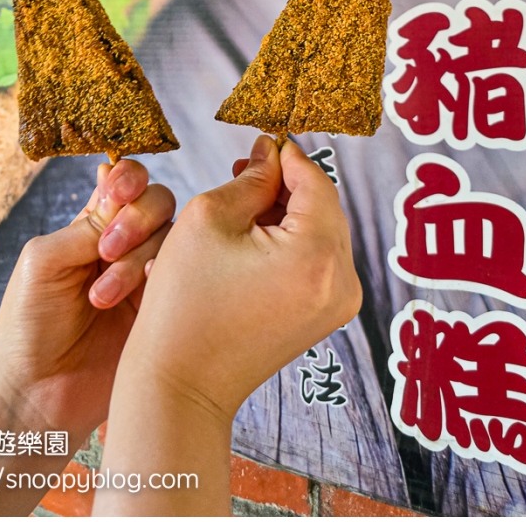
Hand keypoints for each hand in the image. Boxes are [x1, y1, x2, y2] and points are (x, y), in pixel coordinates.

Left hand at [0, 159, 173, 444]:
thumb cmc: (28, 328)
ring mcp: (150, 277)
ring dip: (137, 261)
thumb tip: (122, 187)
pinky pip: (186, 275)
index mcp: (91, 229)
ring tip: (102, 299)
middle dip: (138, 219)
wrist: (39, 395)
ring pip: (174, 239)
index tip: (117, 193)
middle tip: (106, 252)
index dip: (129, 179)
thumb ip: (87, 224)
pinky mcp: (167, 306)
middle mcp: (126, 247)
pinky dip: (165, 277)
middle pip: (159, 203)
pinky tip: (138, 300)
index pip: (125, 184)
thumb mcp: (44, 261)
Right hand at [111, 135, 360, 419]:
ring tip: (246, 205)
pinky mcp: (329, 316)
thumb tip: (274, 154)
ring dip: (292, 213)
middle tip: (248, 170)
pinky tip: (258, 239)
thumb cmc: (184, 302)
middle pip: (325, 207)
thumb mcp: (209, 220)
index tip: (262, 141)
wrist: (181, 384)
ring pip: (324, 233)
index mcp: (317, 253)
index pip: (315, 181)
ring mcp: (342, 302)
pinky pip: (320, 262)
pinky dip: (295, 243)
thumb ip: (252, 179)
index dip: (287, 156)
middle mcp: (343, 280)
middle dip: (289, 185)